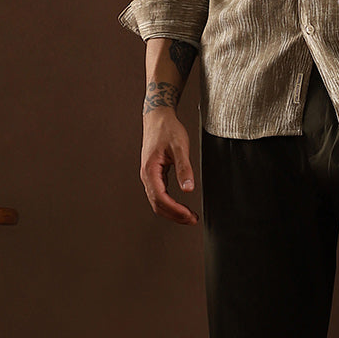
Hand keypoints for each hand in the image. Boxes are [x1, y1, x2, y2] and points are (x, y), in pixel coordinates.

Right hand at [140, 108, 198, 224]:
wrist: (158, 118)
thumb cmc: (167, 130)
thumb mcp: (179, 148)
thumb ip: (184, 169)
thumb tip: (188, 189)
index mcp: (150, 170)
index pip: (160, 198)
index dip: (175, 210)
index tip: (189, 215)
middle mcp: (147, 175)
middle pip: (157, 204)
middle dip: (174, 215)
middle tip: (192, 220)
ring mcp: (149, 176)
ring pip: (157, 202)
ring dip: (172, 212)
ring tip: (188, 216)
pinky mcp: (153, 174)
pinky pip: (159, 195)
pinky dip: (170, 204)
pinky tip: (180, 206)